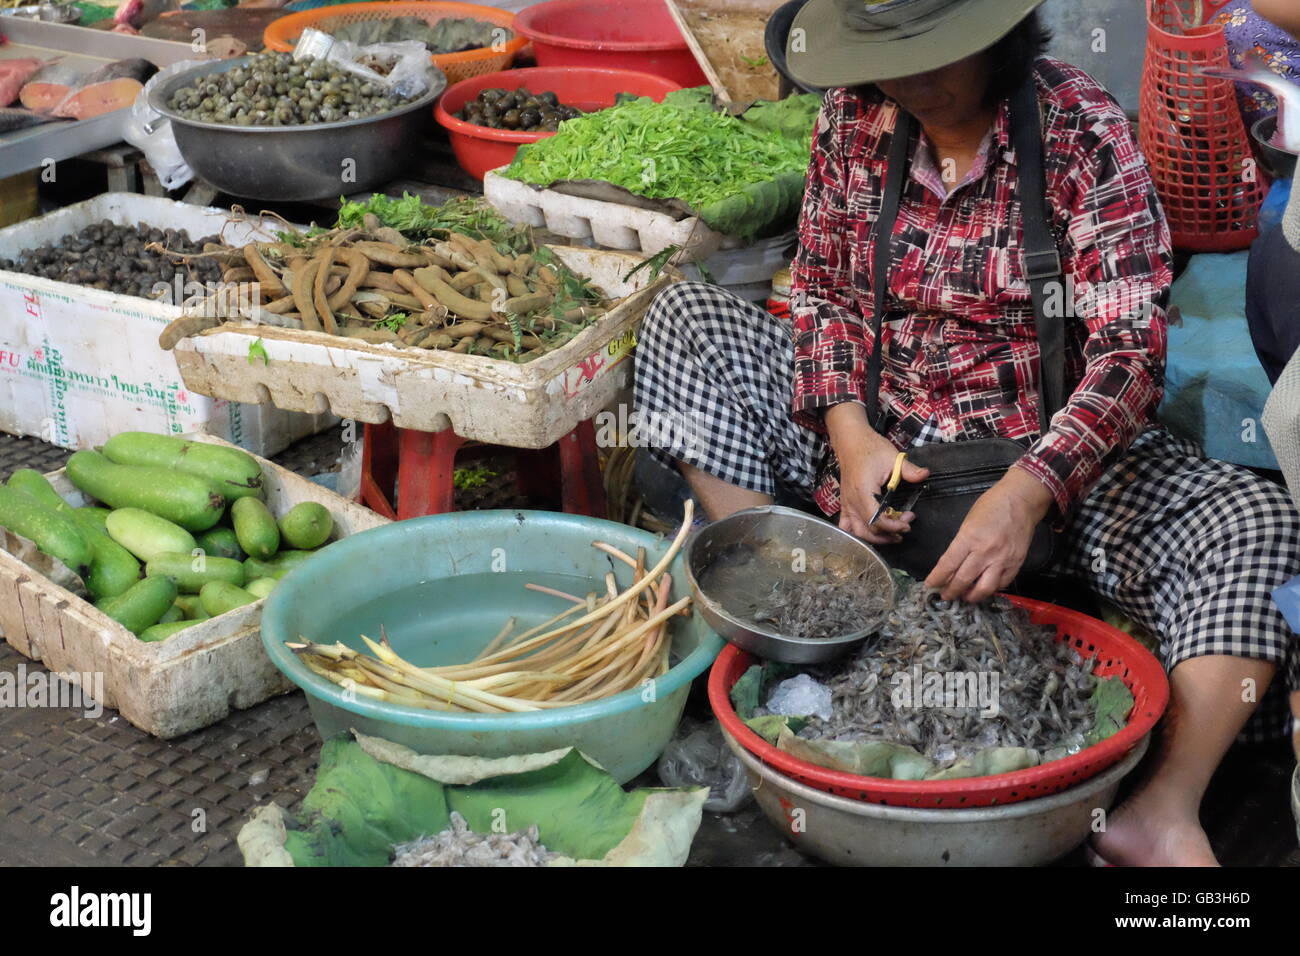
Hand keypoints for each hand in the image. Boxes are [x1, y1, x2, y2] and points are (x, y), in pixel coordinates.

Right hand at [824, 404, 928, 545]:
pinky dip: (858, 533)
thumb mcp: (893, 457)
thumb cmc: (871, 448)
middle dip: (888, 534)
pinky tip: (871, 532)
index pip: (877, 520)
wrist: (851, 442)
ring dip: (874, 538)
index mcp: (863, 491)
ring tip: (892, 535)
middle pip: (867, 531)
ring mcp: (846, 504)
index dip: (894, 526)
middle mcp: (852, 501)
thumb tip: (925, 474)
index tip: (909, 520)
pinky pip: (846, 526)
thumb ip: (909, 470)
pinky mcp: (845, 504)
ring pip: (856, 532)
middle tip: (905, 526)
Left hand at [925, 467, 1053, 601]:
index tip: (930, 585)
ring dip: (971, 597)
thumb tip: (951, 566)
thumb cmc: (991, 506)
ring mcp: (1003, 560)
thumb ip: (961, 545)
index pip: (948, 565)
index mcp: (969, 538)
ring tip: (964, 596)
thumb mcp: (967, 522)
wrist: (1021, 501)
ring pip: (984, 589)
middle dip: (951, 592)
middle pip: (964, 580)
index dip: (937, 578)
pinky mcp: (1016, 564)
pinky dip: (991, 590)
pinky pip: (1002, 584)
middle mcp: (986, 552)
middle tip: (945, 595)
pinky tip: (983, 588)